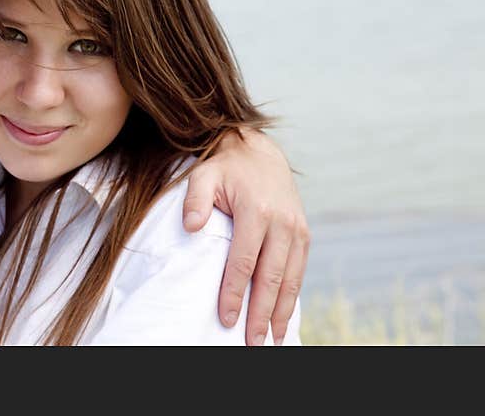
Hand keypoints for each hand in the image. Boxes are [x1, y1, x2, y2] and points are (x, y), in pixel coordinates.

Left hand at [182, 129, 308, 345]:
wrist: (259, 152)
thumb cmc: (224, 168)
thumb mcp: (203, 176)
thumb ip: (195, 200)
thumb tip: (190, 227)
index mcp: (257, 210)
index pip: (244, 261)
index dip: (235, 292)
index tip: (227, 318)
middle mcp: (282, 222)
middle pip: (271, 277)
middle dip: (261, 313)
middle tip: (252, 342)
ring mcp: (297, 228)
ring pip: (290, 279)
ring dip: (281, 312)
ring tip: (271, 339)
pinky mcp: (304, 233)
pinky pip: (299, 271)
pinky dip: (292, 296)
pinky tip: (283, 316)